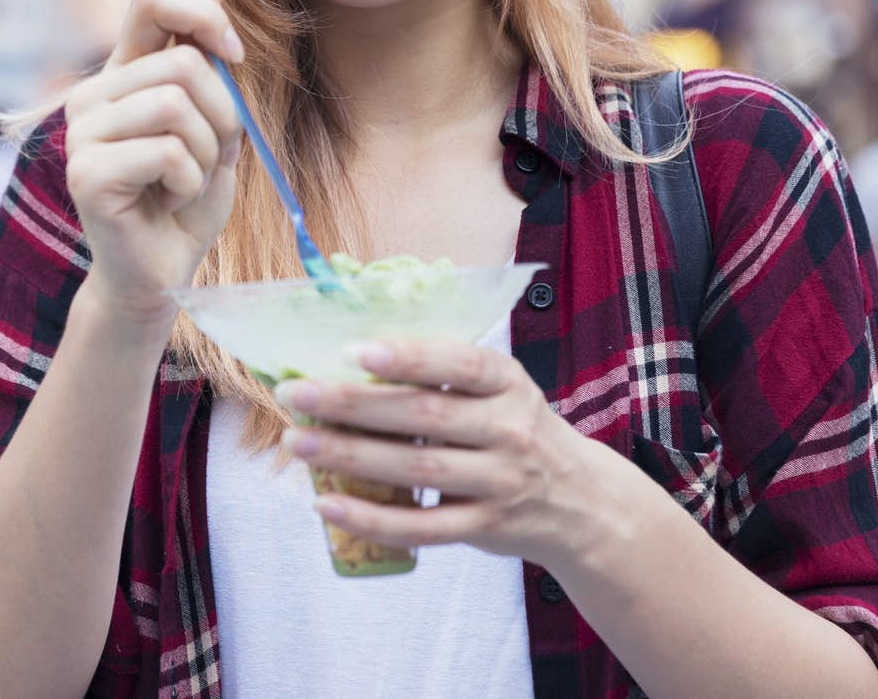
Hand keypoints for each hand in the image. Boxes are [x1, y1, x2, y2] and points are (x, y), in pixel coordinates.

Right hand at [63, 0, 245, 326]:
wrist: (162, 272)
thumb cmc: (187, 197)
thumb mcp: (214, 119)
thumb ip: (207, 56)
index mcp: (122, 72)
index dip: (202, 12)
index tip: (235, 54)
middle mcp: (93, 93)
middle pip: (182, 63)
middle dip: (221, 114)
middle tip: (207, 157)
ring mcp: (83, 132)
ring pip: (176, 104)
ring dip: (205, 152)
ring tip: (186, 182)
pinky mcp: (86, 172)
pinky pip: (167, 151)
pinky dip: (190, 182)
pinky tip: (169, 201)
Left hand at [277, 338, 623, 572]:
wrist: (579, 501)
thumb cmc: (513, 428)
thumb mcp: (498, 390)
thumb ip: (442, 374)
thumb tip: (346, 353)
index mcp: (507, 383)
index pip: (460, 363)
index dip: (409, 357)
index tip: (354, 350)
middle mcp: (509, 429)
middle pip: (425, 415)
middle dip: (353, 403)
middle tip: (297, 393)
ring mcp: (499, 482)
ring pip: (418, 468)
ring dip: (350, 456)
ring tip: (299, 442)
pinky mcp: (485, 527)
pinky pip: (421, 527)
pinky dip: (371, 518)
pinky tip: (327, 504)